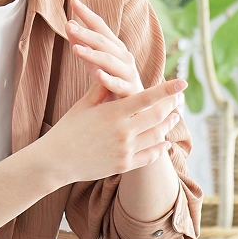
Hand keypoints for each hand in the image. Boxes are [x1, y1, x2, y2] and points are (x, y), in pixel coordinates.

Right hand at [44, 78, 187, 184]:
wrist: (55, 161)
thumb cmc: (68, 130)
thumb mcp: (84, 105)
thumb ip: (102, 89)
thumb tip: (112, 73)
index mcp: (114, 113)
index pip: (148, 98)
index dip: (168, 90)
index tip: (182, 83)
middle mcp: (124, 131)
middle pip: (158, 116)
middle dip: (171, 106)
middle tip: (178, 99)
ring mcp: (125, 150)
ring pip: (157, 136)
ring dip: (168, 125)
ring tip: (174, 117)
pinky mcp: (124, 165)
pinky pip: (150, 156)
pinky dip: (161, 148)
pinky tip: (165, 142)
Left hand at [67, 0, 143, 99]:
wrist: (137, 108)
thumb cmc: (114, 83)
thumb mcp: (96, 63)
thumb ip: (85, 46)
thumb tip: (69, 25)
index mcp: (116, 48)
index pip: (100, 27)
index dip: (87, 15)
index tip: (73, 1)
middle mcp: (124, 57)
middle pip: (103, 42)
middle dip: (86, 33)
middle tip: (69, 25)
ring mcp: (128, 73)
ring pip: (109, 61)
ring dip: (92, 54)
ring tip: (76, 49)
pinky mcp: (130, 91)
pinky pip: (118, 84)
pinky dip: (108, 79)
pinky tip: (97, 74)